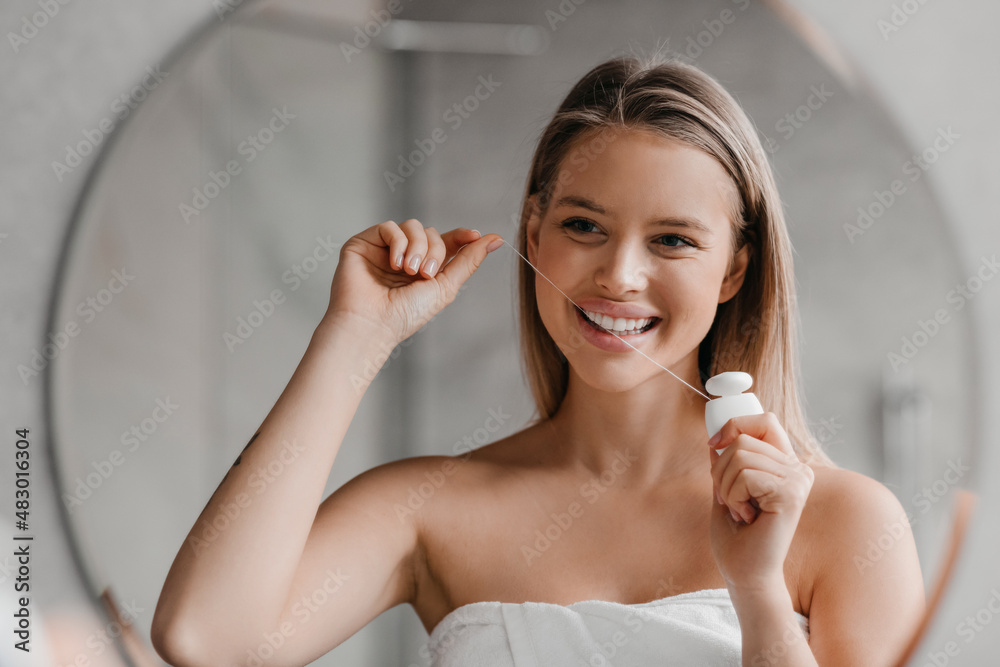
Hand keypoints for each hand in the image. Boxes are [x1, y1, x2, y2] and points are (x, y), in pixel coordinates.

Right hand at [323, 219, 502, 343]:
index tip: (474, 236)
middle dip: (434, 250)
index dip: (461, 236)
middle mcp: (405, 257)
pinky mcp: (364, 243)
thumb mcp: (446, 287)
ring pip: (413, 226)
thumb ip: (469, 261)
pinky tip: (394, 263)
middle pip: (431, 233)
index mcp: (424, 269)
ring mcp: (384, 250)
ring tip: (409, 271)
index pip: (445, 243)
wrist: (372, 324)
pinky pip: (389, 227)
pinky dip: (398, 243)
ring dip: (417, 247)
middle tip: (426, 274)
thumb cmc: (406, 314)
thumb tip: (496, 239)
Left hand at [707, 412, 814, 590]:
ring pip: (740, 457)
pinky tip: (747, 518)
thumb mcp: (726, 489)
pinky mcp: (791, 494)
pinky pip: (745, 476)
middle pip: (742, 440)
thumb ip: (725, 462)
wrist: (745, 573)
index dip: (735, 425)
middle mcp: (797, 468)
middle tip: (731, 501)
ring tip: (740, 512)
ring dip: (726, 487)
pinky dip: (734, 498)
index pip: (765, 421)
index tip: (714, 445)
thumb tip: (715, 435)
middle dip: (720, 470)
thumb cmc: (737, 537)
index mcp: (784, 464)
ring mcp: (798, 480)